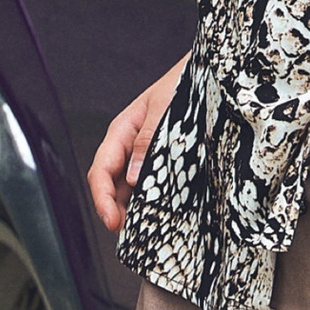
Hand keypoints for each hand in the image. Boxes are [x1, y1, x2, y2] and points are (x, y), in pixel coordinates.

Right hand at [88, 55, 188, 234]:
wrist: (208, 74)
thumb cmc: (184, 83)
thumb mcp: (165, 109)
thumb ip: (147, 140)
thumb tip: (132, 177)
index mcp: (121, 131)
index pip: (100, 171)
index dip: (102, 200)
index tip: (113, 222)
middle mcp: (128, 146)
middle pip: (110, 185)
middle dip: (115, 212)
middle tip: (129, 236)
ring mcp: (143, 154)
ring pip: (127, 189)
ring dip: (131, 211)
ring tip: (144, 232)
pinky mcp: (161, 160)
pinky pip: (148, 185)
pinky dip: (149, 202)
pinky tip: (159, 215)